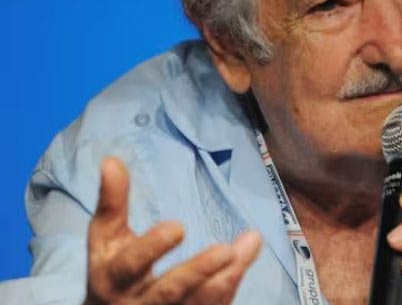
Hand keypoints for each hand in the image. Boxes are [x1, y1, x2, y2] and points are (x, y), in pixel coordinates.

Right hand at [85, 157, 261, 304]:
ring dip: (224, 279)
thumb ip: (112, 202)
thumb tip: (111, 159)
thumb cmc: (111, 267)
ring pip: (197, 303)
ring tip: (247, 247)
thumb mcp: (106, 237)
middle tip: (224, 250)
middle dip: (197, 272)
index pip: (131, 265)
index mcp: (112, 278)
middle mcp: (137, 304)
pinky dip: (229, 285)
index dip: (152, 249)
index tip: (179, 226)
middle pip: (168, 292)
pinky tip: (245, 258)